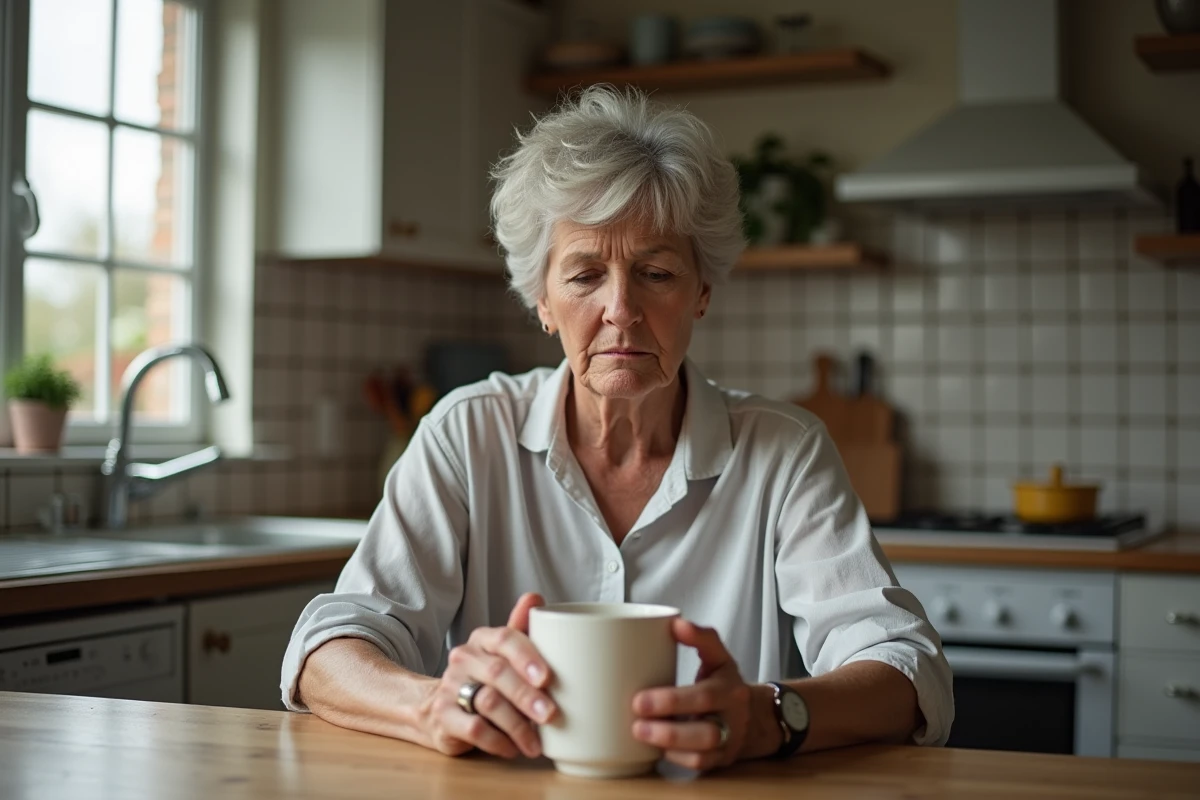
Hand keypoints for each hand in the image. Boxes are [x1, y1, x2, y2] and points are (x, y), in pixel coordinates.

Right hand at [419, 592, 555, 758]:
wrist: (438, 707)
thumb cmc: (485, 679)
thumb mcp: (503, 654)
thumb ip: (521, 629)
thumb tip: (536, 597)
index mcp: (484, 639)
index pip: (505, 638)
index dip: (528, 657)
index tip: (548, 678)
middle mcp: (464, 658)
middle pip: (498, 673)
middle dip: (527, 696)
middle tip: (551, 715)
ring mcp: (451, 687)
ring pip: (488, 703)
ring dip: (518, 725)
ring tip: (537, 743)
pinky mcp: (443, 717)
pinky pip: (474, 729)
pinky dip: (498, 741)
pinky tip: (513, 749)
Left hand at [630, 619, 752, 771]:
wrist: (752, 717)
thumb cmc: (723, 683)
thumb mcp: (718, 657)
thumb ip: (700, 638)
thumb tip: (676, 623)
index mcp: (728, 686)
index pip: (705, 692)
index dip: (672, 698)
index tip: (639, 696)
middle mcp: (732, 715)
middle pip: (704, 725)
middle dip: (667, 721)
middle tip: (635, 712)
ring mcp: (729, 739)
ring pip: (703, 748)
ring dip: (669, 741)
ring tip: (640, 732)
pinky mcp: (722, 759)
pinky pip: (700, 764)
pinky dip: (677, 757)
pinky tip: (657, 748)